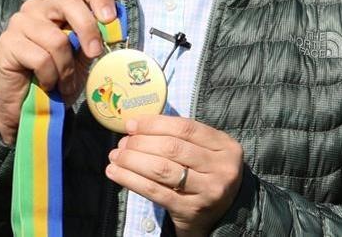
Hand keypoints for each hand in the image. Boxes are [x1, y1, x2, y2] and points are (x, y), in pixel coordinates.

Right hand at [0, 0, 115, 144]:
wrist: (28, 106)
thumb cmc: (59, 78)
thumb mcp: (83, 57)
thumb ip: (95, 38)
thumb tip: (114, 27)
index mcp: (60, 4)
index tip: (110, 19)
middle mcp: (38, 6)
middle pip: (69, 3)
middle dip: (88, 30)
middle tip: (95, 54)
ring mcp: (20, 22)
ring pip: (57, 39)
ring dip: (66, 67)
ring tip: (64, 82)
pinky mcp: (7, 42)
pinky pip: (41, 58)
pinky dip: (50, 77)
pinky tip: (46, 84)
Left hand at [106, 115, 243, 236]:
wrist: (219, 217)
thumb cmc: (205, 177)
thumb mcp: (206, 153)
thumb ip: (181, 138)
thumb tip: (137, 127)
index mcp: (226, 146)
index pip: (186, 128)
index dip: (154, 124)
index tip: (131, 125)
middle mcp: (222, 168)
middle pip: (172, 148)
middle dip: (141, 143)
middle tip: (122, 144)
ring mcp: (208, 190)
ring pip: (161, 169)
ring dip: (132, 160)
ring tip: (116, 157)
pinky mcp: (191, 210)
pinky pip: (155, 191)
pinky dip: (131, 180)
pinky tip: (115, 173)